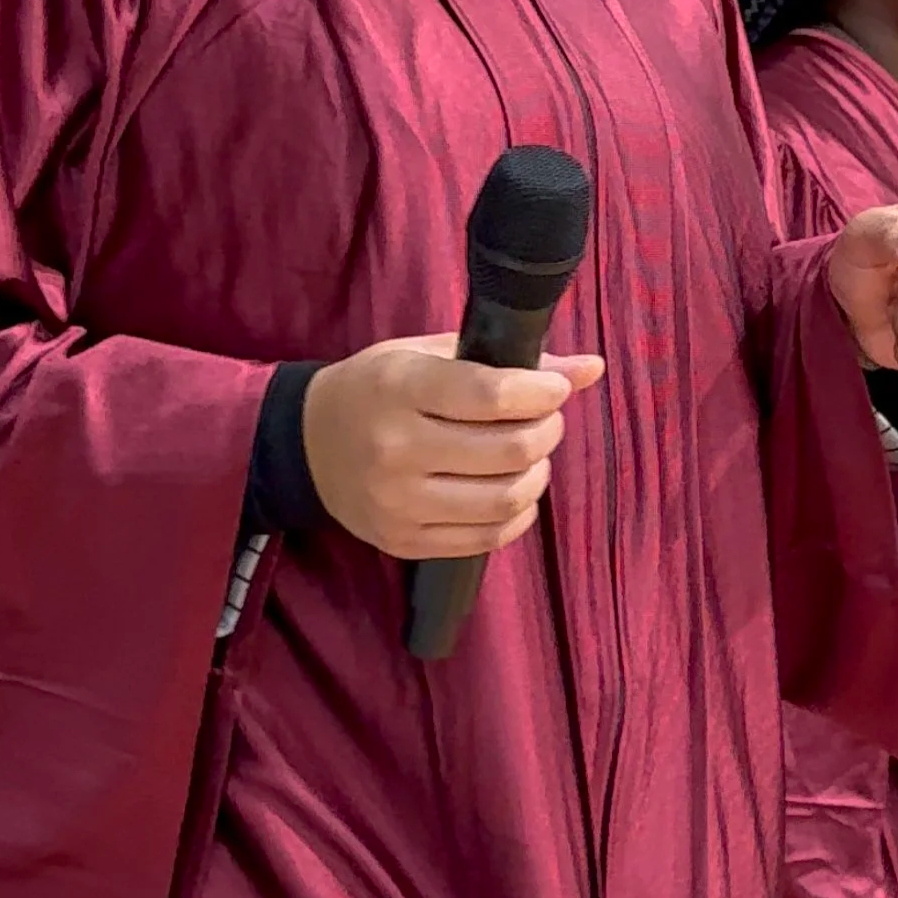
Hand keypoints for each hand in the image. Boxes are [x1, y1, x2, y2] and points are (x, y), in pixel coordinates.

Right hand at [302, 337, 604, 560]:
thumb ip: (506, 359)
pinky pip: (487, 538)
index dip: (541, 391)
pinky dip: (518, 515)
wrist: (308, 444)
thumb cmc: (376, 388)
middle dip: (546, 431)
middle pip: (508, 450)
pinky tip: (514, 490)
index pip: (492, 395)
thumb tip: (590, 368)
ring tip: (530, 456)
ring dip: (537, 474)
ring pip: (505, 499)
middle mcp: (396, 449)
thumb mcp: (428, 355)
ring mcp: (399, 503)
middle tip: (545, 420)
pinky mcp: (405, 541)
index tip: (554, 388)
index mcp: (399, 388)